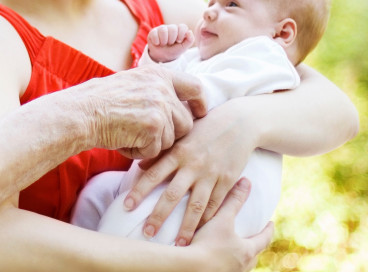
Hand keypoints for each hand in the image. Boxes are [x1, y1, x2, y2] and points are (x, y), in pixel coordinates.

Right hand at [71, 65, 200, 158]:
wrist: (82, 112)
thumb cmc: (100, 101)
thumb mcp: (131, 83)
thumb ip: (154, 90)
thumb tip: (176, 105)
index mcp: (158, 74)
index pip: (195, 87)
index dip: (201, 103)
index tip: (200, 113)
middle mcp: (162, 88)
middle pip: (186, 122)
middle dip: (170, 135)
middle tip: (147, 137)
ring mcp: (160, 107)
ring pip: (171, 139)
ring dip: (152, 144)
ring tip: (127, 134)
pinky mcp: (154, 128)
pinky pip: (155, 151)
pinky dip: (138, 152)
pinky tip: (122, 141)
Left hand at [123, 100, 254, 244]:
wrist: (240, 122)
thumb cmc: (205, 127)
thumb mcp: (182, 134)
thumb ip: (162, 151)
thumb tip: (140, 166)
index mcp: (178, 152)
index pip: (153, 174)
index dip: (139, 191)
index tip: (127, 206)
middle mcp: (193, 165)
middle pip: (172, 195)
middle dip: (159, 216)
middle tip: (147, 233)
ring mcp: (211, 174)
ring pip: (195, 205)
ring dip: (186, 227)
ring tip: (178, 244)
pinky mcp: (227, 181)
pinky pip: (215, 205)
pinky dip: (207, 220)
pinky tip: (200, 232)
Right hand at [147, 24, 194, 62]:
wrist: (163, 57)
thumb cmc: (174, 50)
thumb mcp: (184, 47)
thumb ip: (190, 40)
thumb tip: (189, 32)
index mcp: (179, 30)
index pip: (182, 27)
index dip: (181, 34)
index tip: (179, 41)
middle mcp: (171, 27)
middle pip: (173, 29)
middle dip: (172, 39)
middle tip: (170, 44)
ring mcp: (161, 29)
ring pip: (163, 30)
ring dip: (164, 41)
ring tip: (163, 44)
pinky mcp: (153, 32)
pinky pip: (154, 33)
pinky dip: (156, 41)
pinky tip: (157, 43)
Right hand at [189, 178, 273, 271]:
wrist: (190, 268)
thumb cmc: (208, 244)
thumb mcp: (222, 219)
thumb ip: (234, 200)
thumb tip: (246, 182)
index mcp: (247, 251)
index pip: (264, 239)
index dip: (268, 230)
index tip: (270, 223)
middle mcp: (243, 266)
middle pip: (254, 255)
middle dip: (255, 245)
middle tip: (253, 236)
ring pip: (241, 265)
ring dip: (240, 257)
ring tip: (234, 249)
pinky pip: (227, 269)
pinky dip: (226, 263)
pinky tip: (217, 259)